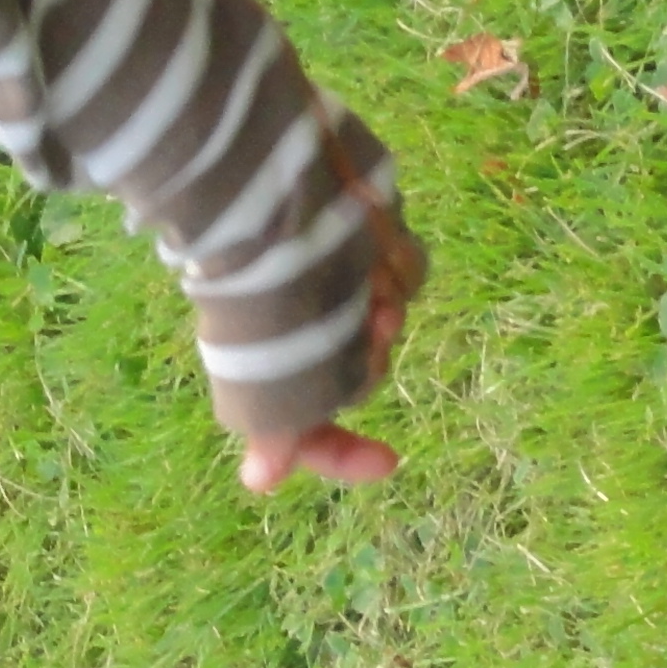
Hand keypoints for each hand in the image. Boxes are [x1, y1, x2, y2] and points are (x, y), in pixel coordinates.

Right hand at [236, 195, 428, 493]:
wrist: (271, 185)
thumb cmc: (260, 283)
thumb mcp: (263, 364)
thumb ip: (276, 424)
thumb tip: (259, 482)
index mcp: (278, 360)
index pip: (314, 427)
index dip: (342, 453)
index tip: (389, 462)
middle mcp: (311, 326)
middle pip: (364, 370)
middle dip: (368, 356)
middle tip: (372, 326)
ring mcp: (343, 281)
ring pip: (392, 316)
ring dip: (387, 307)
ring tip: (374, 285)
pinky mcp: (371, 237)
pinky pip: (407, 268)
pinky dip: (398, 263)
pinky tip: (380, 244)